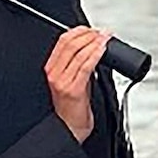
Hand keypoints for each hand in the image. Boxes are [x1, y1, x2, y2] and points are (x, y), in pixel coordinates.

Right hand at [45, 27, 109, 142]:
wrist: (71, 127)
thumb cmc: (74, 106)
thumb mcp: (73, 79)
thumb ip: (79, 63)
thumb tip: (94, 47)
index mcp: (51, 68)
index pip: (63, 41)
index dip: (79, 31)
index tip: (93, 30)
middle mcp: (54, 73)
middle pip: (70, 44)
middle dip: (89, 35)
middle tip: (102, 34)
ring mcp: (63, 81)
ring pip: (79, 53)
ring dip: (95, 43)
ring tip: (106, 39)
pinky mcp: (74, 89)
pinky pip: (86, 66)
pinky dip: (96, 55)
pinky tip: (103, 50)